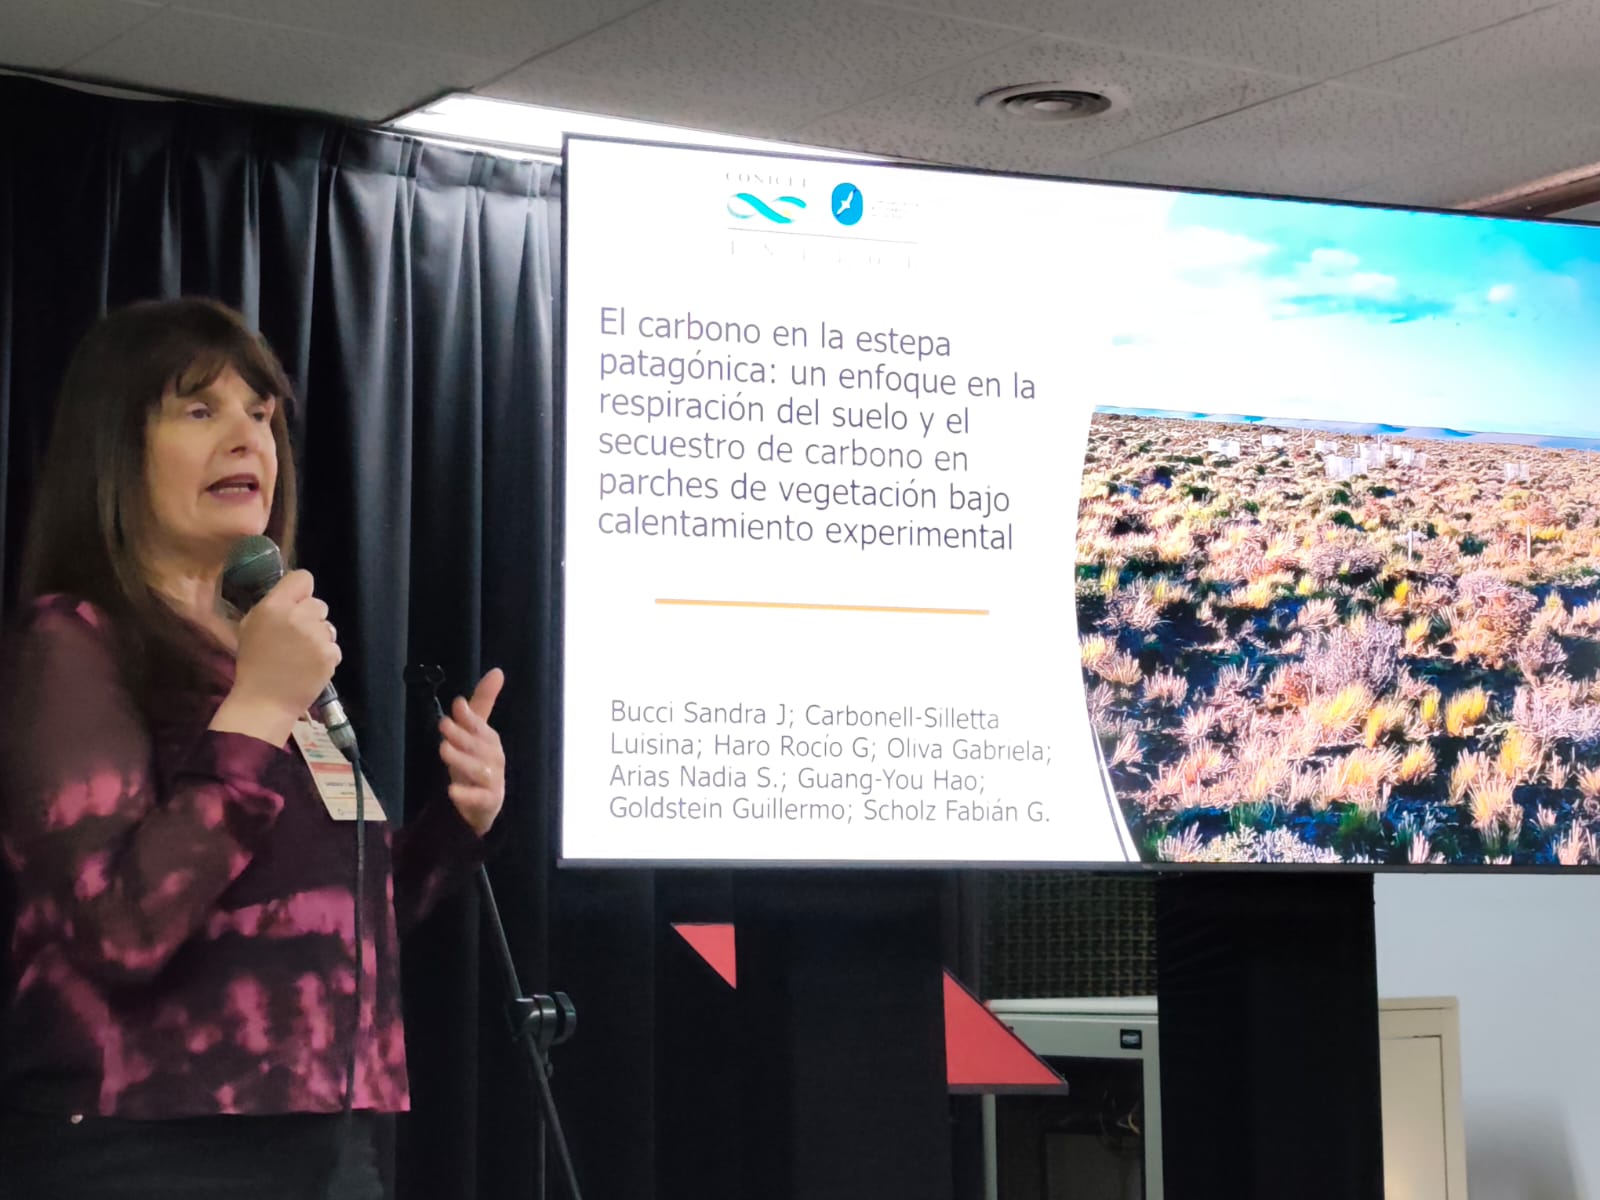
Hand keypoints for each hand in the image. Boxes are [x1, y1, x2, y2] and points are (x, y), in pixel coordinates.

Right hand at [214, 570, 339, 745]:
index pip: (303, 578)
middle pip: (318, 603)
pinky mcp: (329, 655)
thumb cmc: (254, 663)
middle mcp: (297, 617)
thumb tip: (293, 595)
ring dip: (319, 637)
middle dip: (310, 617)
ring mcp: (316, 636)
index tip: (295, 604)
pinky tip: (309, 667)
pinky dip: (325, 656)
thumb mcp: (251, 625)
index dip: (301, 590)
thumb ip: (273, 605)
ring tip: (301, 655)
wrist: (264, 701)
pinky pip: (334, 647)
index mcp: (274, 606)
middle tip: (295, 638)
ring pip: (328, 626)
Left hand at [439, 668, 505, 836]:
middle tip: (443, 725)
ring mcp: (493, 780)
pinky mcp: (488, 802)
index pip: (480, 726)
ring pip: (478, 769)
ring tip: (444, 751)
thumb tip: (497, 671)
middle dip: (461, 735)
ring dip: (461, 759)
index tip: (456, 705)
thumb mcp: (477, 732)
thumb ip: (483, 703)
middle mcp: (494, 758)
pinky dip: (466, 795)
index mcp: (490, 739)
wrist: (483, 805)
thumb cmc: (477, 761)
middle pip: (478, 746)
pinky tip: (451, 791)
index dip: (469, 717)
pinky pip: (479, 798)